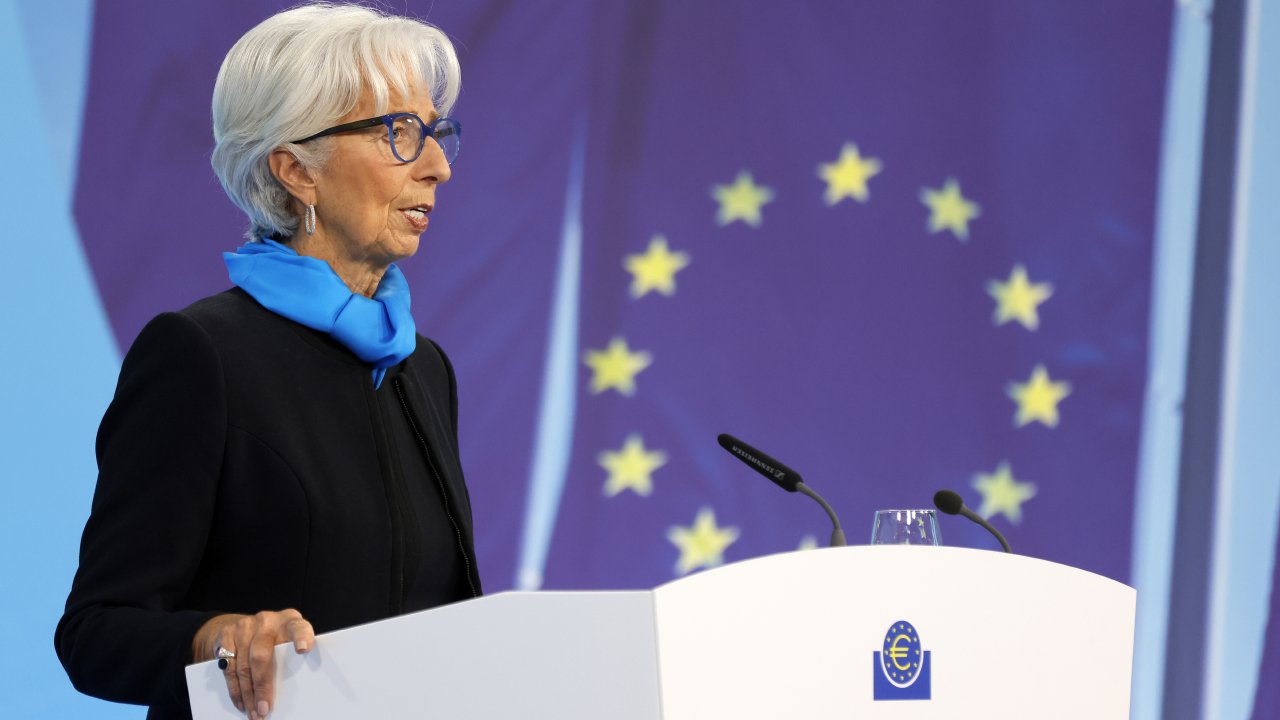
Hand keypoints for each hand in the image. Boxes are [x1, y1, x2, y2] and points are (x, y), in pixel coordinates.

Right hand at [193, 610, 314, 718]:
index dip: (302, 638)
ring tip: (252, 711)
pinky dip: (234, 687)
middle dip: (261, 686)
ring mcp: (245, 625)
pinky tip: (240, 700)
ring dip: (246, 693)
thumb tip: (293, 692)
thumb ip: (292, 658)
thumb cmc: (278, 639)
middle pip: (261, 656)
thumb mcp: (289, 642)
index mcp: (290, 621)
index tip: (303, 650)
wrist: (249, 624)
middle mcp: (267, 620)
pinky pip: (227, 666)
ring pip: (243, 665)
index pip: (298, 628)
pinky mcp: (227, 633)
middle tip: (263, 709)